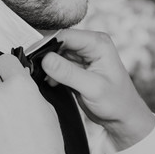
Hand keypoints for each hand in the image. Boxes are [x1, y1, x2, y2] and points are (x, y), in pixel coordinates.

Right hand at [40, 29, 154, 150]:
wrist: (123, 117)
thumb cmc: (116, 102)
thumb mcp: (92, 88)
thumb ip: (68, 73)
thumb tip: (45, 59)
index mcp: (98, 43)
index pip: (65, 35)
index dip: (46, 44)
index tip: (31, 57)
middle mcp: (90, 45)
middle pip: (58, 42)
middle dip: (45, 56)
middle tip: (34, 70)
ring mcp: (83, 56)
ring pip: (55, 54)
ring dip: (47, 66)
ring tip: (42, 78)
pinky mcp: (76, 67)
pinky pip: (57, 64)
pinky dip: (51, 73)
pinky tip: (51, 83)